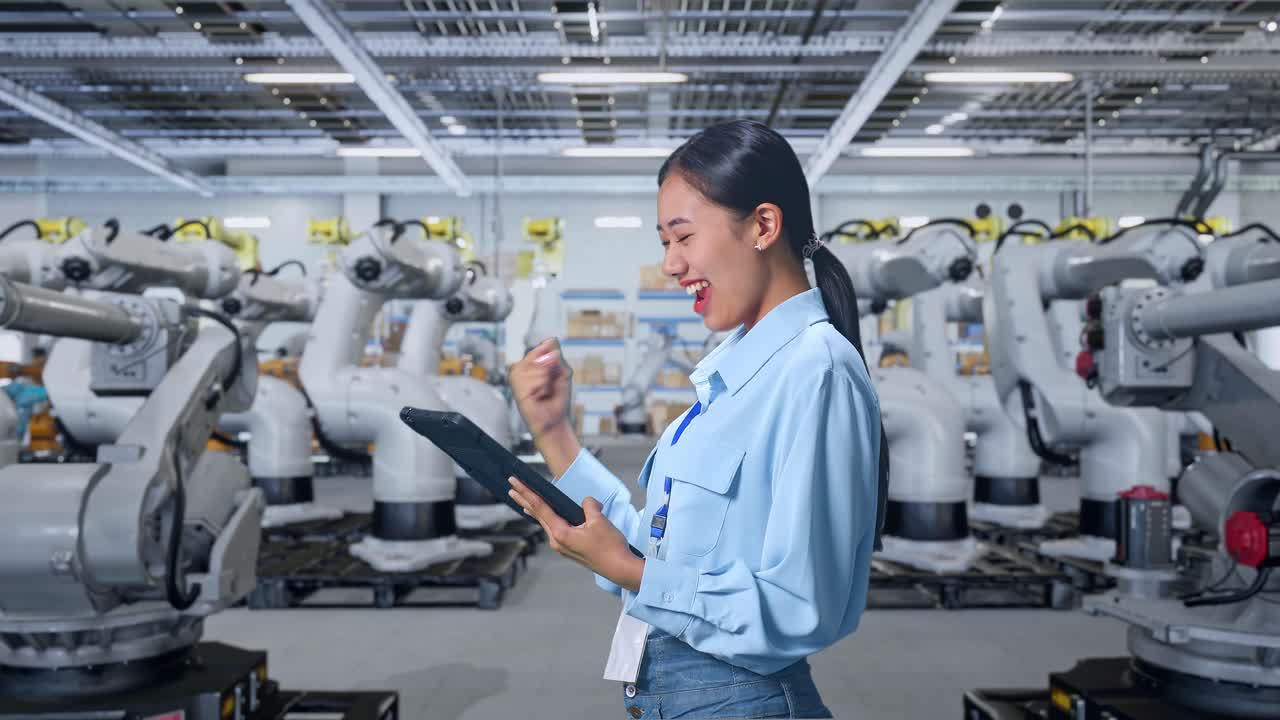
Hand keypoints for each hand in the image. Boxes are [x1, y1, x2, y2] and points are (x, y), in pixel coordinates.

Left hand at [508, 477, 643, 591]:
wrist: (619, 568)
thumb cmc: (610, 547)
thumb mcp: (599, 521)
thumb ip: (588, 505)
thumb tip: (586, 502)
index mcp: (561, 534)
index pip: (540, 507)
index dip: (526, 492)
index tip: (514, 482)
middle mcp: (557, 541)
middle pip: (537, 515)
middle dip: (524, 499)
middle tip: (511, 486)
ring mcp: (562, 546)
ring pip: (544, 522)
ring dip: (533, 509)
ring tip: (522, 499)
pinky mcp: (569, 547)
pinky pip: (553, 528)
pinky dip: (546, 518)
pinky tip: (543, 515)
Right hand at [510, 338, 572, 436]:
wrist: (555, 419)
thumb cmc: (557, 397)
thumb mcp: (563, 372)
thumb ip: (556, 356)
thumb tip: (550, 341)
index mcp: (530, 360)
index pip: (544, 346)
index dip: (554, 358)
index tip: (556, 371)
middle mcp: (521, 367)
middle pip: (539, 354)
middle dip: (550, 370)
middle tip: (550, 384)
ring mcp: (517, 378)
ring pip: (536, 367)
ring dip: (546, 381)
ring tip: (544, 391)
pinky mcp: (516, 389)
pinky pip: (533, 381)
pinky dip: (541, 389)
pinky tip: (539, 396)